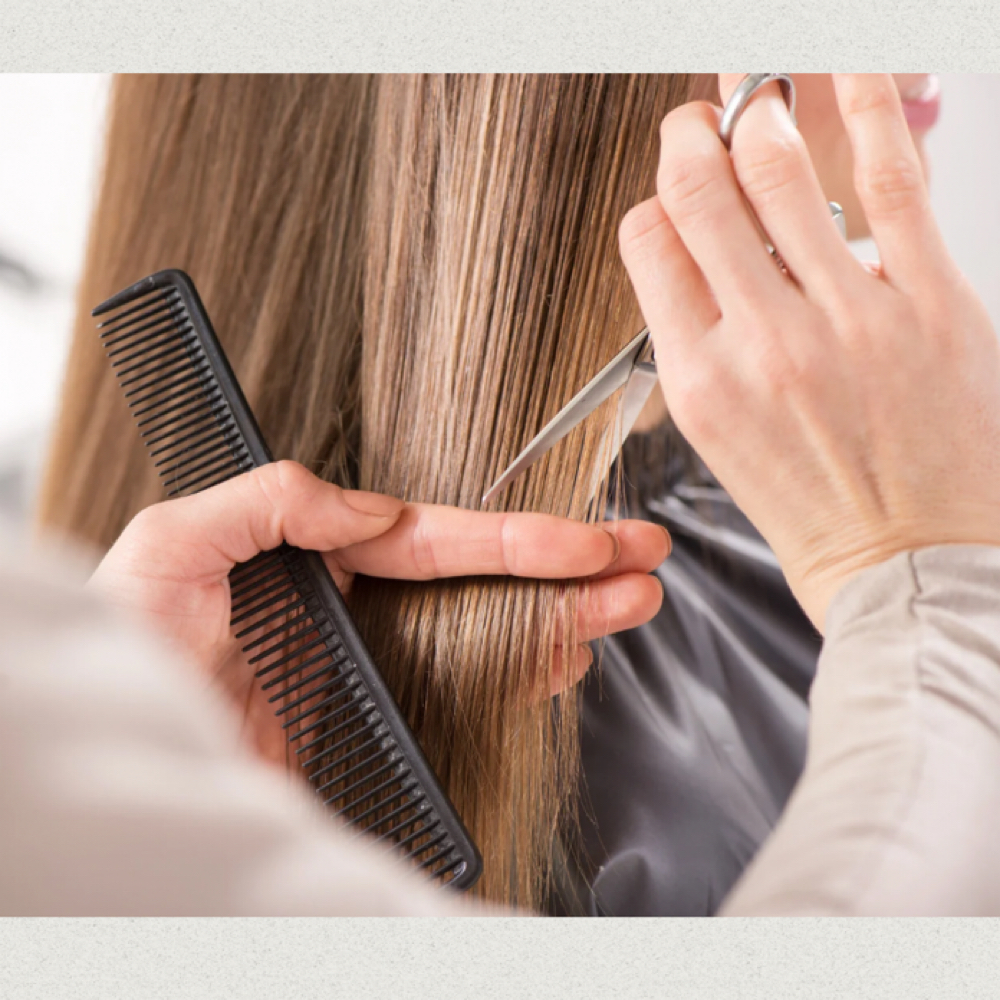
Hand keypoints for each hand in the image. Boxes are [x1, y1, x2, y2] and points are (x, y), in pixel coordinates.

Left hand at [89, 461, 668, 756]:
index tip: (585, 539)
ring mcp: (369, 667)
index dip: (515, 539)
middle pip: (482, 583)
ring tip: (630, 606)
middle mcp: (355, 608)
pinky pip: (460, 695)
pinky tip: (565, 660)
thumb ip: (270, 502)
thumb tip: (371, 507)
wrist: (115, 749)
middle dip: (569, 571)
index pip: (433, 539)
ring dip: (562, 619)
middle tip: (644, 562)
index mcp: (316, 556)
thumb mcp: (173, 541)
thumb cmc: (121, 641)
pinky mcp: (368, 725)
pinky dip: (518, 677)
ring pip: (486, 634)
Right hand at [620, 73, 999, 627]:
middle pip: (701, 192)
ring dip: (759, 110)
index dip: (655, 200)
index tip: (672, 188)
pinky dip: (866, 106)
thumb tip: (702, 261)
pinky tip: (849, 66)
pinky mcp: (926, 303)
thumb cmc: (815, 512)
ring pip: (781, 170)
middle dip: (691, 134)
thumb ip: (700, 346)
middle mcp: (761, 343)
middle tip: (700, 117)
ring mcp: (845, 319)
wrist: (906, 569)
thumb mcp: (721, 442)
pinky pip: (890, 180)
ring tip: (758, 91)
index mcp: (699, 381)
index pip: (648, 244)